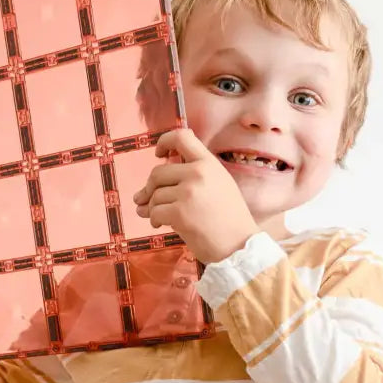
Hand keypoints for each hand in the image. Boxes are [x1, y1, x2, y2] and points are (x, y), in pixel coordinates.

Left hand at [133, 128, 260, 264]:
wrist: (238, 245)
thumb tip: (156, 181)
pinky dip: (154, 219)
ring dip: (151, 207)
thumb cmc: (230, 219)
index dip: (164, 142)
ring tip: (156, 217)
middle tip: (145, 198)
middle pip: (158, 172)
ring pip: (155, 195)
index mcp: (209, 163)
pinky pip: (155, 212)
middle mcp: (198, 173)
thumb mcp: (219, 185)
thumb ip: (194, 175)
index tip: (159, 154)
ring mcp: (188, 193)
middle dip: (148, 188)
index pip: (181, 137)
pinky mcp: (179, 213)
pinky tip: (160, 224)